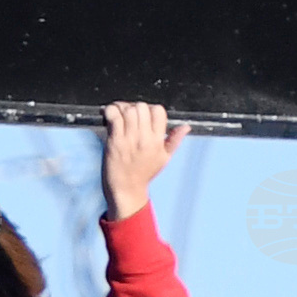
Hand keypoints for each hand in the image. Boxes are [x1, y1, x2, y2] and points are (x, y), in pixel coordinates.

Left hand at [100, 98, 181, 219]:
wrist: (126, 190)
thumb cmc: (144, 173)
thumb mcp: (164, 158)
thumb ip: (175, 140)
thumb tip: (186, 126)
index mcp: (158, 141)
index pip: (158, 111)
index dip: (150, 109)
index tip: (143, 116)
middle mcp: (145, 139)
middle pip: (141, 107)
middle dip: (134, 107)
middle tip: (128, 115)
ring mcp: (129, 139)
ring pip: (128, 110)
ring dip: (121, 108)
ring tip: (118, 114)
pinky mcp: (115, 141)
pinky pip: (113, 117)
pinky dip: (110, 111)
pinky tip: (109, 117)